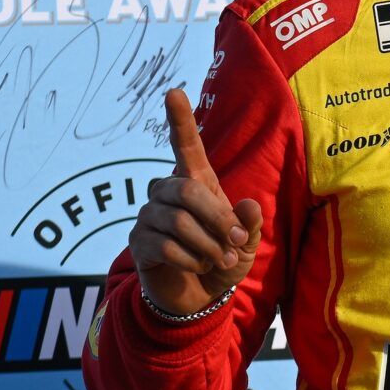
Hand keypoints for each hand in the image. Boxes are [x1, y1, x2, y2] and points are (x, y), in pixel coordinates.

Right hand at [125, 88, 264, 315]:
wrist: (198, 297)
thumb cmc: (222, 260)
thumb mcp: (246, 245)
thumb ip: (250, 227)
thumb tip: (249, 206)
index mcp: (196, 183)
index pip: (185, 146)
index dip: (180, 120)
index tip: (174, 92)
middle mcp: (167, 193)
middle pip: (187, 190)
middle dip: (217, 219)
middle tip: (236, 243)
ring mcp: (149, 216)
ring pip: (177, 221)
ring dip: (206, 245)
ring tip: (219, 260)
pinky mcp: (138, 243)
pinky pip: (165, 246)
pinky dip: (190, 260)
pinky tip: (196, 267)